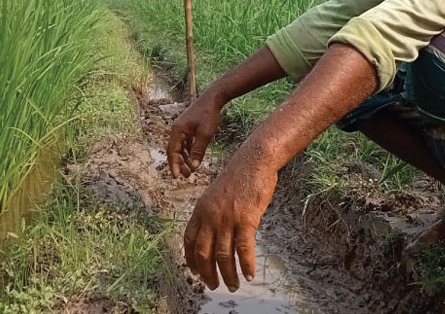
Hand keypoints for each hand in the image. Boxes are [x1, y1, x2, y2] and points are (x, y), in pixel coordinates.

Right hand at [167, 92, 222, 177]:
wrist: (213, 98)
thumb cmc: (209, 114)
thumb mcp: (205, 134)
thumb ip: (198, 150)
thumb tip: (193, 166)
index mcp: (178, 130)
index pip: (172, 151)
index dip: (174, 165)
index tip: (176, 176)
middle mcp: (177, 129)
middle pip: (174, 150)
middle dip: (179, 164)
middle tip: (187, 176)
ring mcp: (182, 128)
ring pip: (180, 147)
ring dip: (184, 158)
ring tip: (191, 170)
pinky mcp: (189, 127)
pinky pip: (186, 142)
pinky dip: (189, 151)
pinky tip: (193, 158)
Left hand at [183, 157, 276, 290]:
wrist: (254, 160)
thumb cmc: (239, 176)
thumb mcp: (216, 194)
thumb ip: (212, 214)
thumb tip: (215, 235)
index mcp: (201, 209)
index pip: (190, 241)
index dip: (191, 260)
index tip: (195, 272)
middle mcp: (210, 216)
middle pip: (203, 253)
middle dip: (207, 273)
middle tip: (213, 285)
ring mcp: (227, 218)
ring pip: (223, 255)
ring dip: (227, 274)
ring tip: (233, 285)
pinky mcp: (245, 219)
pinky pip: (243, 249)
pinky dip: (246, 264)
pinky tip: (249, 274)